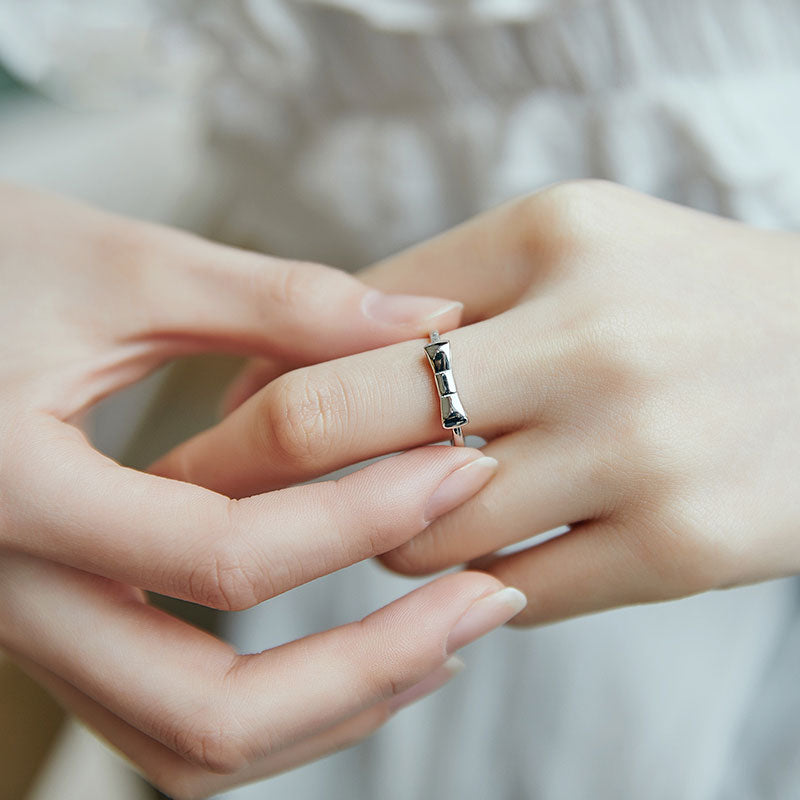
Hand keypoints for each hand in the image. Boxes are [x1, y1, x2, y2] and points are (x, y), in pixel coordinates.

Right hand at [0, 183, 525, 797]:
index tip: (462, 466)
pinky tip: (364, 649)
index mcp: (13, 494)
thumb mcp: (124, 266)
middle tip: (488, 600)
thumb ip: (280, 300)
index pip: (223, 555)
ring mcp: (34, 628)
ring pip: (189, 745)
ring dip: (332, 709)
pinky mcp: (63, 624)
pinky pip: (172, 715)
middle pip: (206, 714)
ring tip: (446, 636)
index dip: (363, 516)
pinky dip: (281, 705)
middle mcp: (10, 595)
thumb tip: (430, 325)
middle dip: (370, 667)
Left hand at [161, 180, 799, 625]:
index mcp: (551, 236)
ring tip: (400, 515)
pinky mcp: (683, 546)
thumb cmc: (678, 300)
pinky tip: (478, 556)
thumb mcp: (567, 249)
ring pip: (418, 531)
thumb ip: (431, 296)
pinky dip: (467, 583)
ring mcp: (640, 446)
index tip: (230, 423)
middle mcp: (591, 334)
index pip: (342, 322)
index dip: (266, 385)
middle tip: (221, 495)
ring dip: (380, 534)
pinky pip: (508, 589)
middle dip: (256, 467)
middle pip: (344, 420)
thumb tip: (284, 375)